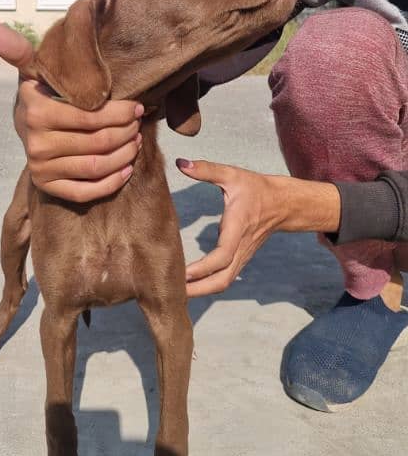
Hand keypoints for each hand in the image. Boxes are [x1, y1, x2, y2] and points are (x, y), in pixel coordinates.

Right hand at [0, 22, 143, 201]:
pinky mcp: (48, 186)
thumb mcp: (33, 68)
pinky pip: (85, 192)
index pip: (89, 116)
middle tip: (139, 123)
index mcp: (36, 111)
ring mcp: (41, 167)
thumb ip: (18, 48)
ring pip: (95, 167)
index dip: (119, 113)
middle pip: (96, 142)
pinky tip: (125, 169)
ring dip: (124, 156)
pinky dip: (110, 183)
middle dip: (126, 132)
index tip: (136, 106)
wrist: (28, 125)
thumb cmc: (42, 92)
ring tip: (136, 142)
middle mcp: (36, 142)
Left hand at [175, 159, 340, 296]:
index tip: (182, 273)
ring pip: (223, 282)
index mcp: (237, 227)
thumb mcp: (231, 174)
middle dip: (198, 289)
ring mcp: (241, 256)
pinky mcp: (240, 258)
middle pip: (222, 280)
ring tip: (176, 292)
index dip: (203, 267)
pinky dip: (208, 284)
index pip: (222, 255)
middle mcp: (240, 247)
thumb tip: (181, 163)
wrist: (283, 203)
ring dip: (201, 290)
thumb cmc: (255, 188)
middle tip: (172, 292)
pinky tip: (190, 284)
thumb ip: (206, 169)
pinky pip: (224, 277)